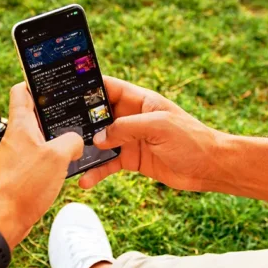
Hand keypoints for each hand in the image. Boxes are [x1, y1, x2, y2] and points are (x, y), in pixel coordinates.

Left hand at [0, 83, 83, 246]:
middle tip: (73, 113)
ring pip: (39, 137)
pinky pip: (40, 157)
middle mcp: (16, 137)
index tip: (51, 81)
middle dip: (54, 113)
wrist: (5, 218)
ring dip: (56, 138)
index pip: (21, 91)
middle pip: (34, 114)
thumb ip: (71, 141)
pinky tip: (65, 165)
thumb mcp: (57, 157)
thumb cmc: (23, 187)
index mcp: (20, 124)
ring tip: (74, 140)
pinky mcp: (21, 172)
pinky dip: (53, 157)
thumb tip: (76, 141)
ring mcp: (18, 155)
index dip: (35, 82)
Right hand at [79, 76, 224, 190]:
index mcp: (140, 101)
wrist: (209, 167)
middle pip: (99, 116)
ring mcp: (131, 139)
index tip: (66, 89)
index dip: (89, 87)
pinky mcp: (132, 159)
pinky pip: (108, 163)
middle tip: (58, 127)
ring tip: (68, 157)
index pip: (109, 88)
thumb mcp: (158, 127)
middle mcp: (133, 118)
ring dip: (86, 149)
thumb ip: (127, 128)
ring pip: (101, 142)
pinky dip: (97, 171)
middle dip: (80, 121)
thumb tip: (99, 138)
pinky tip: (86, 180)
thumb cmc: (191, 139)